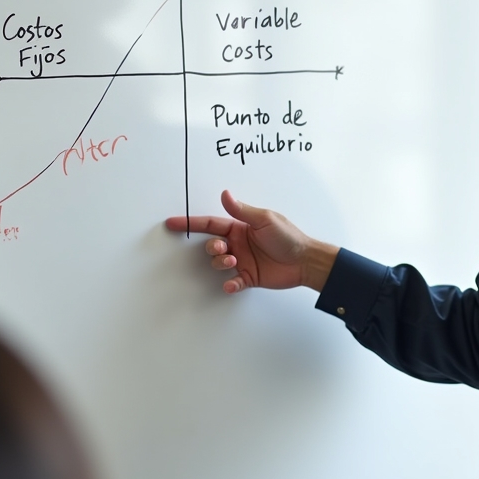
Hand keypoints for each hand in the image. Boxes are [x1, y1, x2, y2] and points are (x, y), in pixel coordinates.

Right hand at [165, 189, 338, 293]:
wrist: (305, 260)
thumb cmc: (288, 237)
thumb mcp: (265, 219)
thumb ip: (241, 210)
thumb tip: (224, 194)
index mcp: (240, 227)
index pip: (211, 223)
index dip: (191, 223)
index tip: (172, 223)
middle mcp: (239, 243)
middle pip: (211, 245)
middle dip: (212, 248)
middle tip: (224, 249)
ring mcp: (243, 261)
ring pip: (219, 263)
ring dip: (221, 263)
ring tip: (234, 262)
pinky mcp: (249, 277)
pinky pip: (232, 282)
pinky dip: (230, 284)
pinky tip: (233, 283)